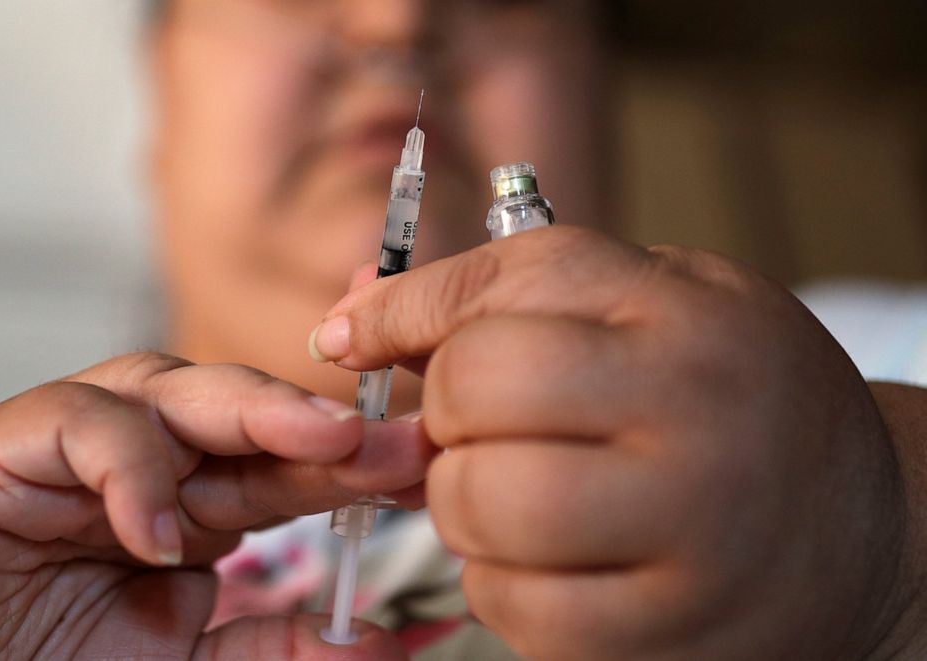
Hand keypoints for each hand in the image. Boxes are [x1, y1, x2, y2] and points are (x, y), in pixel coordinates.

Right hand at [0, 352, 427, 659]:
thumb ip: (272, 646)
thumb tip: (377, 642)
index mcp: (193, 504)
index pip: (283, 464)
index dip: (351, 463)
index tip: (417, 468)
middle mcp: (147, 463)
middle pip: (241, 412)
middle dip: (318, 424)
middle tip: (387, 441)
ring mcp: (79, 449)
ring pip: (170, 388)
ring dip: (251, 412)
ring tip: (318, 447)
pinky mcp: (7, 450)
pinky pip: (77, 425)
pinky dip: (126, 468)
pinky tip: (155, 533)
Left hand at [309, 226, 911, 659]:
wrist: (865, 527)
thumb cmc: (732, 398)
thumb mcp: (653, 308)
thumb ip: (509, 300)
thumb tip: (347, 326)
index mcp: (682, 311)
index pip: (502, 285)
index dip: (404, 311)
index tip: (355, 336)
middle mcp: (693, 409)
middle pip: (474, 390)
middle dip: (443, 414)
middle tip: (477, 429)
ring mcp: (690, 528)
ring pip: (480, 504)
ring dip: (463, 503)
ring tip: (518, 493)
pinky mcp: (671, 630)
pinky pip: (514, 607)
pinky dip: (501, 584)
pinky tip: (552, 561)